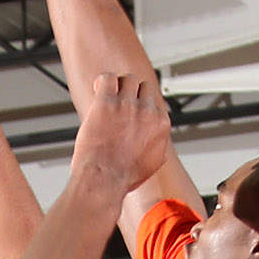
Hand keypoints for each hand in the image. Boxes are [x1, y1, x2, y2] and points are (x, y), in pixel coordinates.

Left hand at [72, 69, 172, 194]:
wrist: (104, 180)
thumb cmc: (123, 176)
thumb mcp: (153, 163)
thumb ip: (158, 145)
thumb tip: (157, 139)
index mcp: (160, 124)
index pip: (155, 102)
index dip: (142, 104)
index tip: (134, 108)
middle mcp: (146, 112)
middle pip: (144, 87)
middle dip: (132, 93)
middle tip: (120, 102)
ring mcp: (127, 105)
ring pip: (128, 80)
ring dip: (118, 86)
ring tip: (108, 96)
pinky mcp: (107, 103)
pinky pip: (108, 78)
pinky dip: (103, 81)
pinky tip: (98, 89)